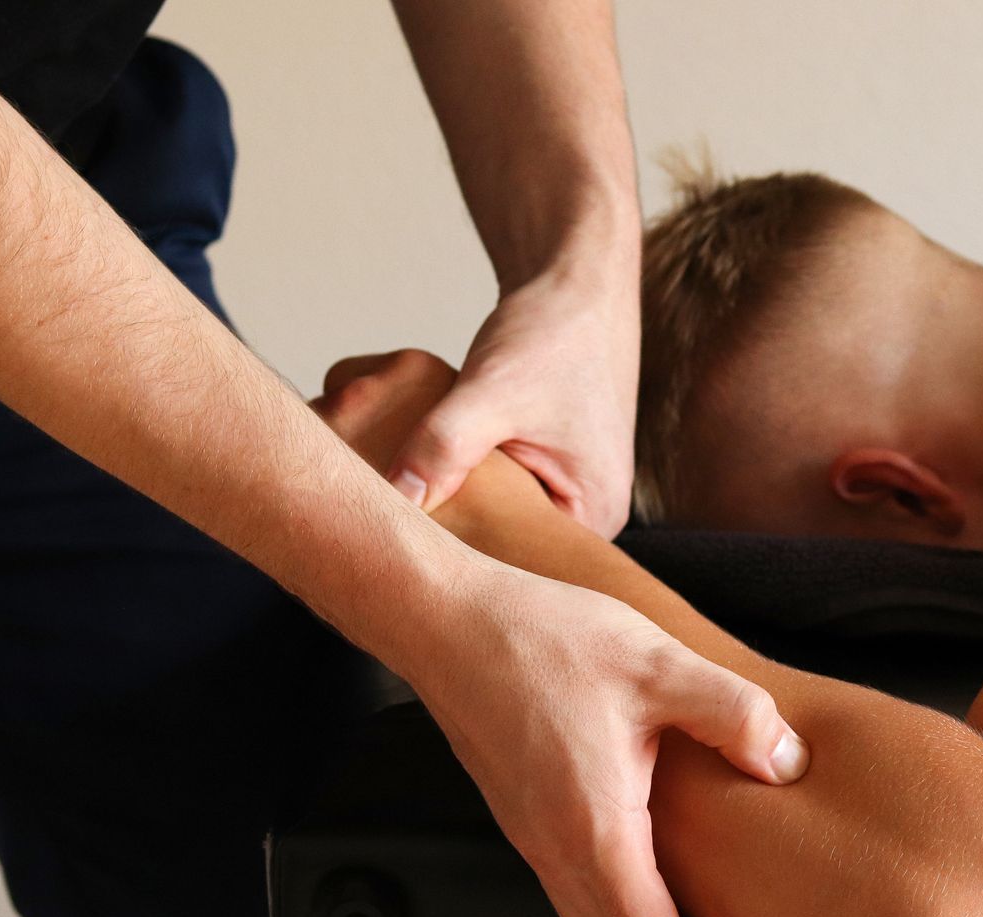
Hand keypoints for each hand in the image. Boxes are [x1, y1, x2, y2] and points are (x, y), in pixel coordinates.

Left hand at [386, 270, 638, 534]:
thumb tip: (393, 501)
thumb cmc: (552, 333)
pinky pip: (495, 495)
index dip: (462, 558)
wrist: (576, 284)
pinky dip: (461, 482)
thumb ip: (442, 446)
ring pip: (496, 521)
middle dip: (455, 535)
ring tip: (402, 497)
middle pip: (509, 550)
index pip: (522, 565)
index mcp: (593, 517)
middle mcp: (586, 519)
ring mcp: (567, 496)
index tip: (404, 547)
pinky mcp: (546, 472)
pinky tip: (421, 472)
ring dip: (454, 508)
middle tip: (389, 523)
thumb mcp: (494, 392)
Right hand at [414, 560, 805, 916]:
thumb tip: (788, 764)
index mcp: (595, 833)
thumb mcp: (660, 664)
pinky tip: (657, 855)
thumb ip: (736, 715)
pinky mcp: (524, 819)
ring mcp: (534, 842)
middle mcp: (556, 854)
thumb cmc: (541, 639)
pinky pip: (575, 892)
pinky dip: (621, 901)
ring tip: (712, 909)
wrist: (446, 621)